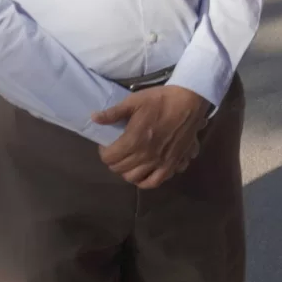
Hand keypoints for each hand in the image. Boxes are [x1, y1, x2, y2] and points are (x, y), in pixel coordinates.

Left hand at [93, 86, 212, 188]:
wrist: (189, 101)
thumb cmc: (160, 100)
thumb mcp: (134, 101)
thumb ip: (113, 113)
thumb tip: (93, 118)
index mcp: (134, 140)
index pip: (109, 157)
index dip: (104, 152)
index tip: (106, 145)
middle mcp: (145, 155)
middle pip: (120, 169)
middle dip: (114, 162)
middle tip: (116, 152)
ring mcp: (160, 162)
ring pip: (135, 178)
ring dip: (127, 172)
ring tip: (127, 163)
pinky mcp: (172, 164)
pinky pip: (155, 182)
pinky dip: (145, 182)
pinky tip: (142, 174)